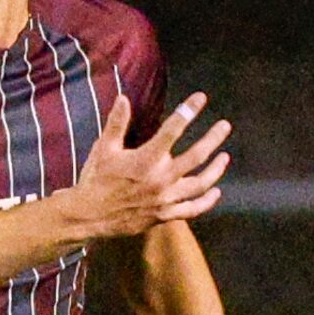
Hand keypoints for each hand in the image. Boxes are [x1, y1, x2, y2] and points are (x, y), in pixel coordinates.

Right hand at [68, 93, 231, 238]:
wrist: (88, 216)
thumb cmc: (95, 179)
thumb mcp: (104, 148)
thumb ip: (117, 123)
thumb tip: (125, 98)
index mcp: (145, 159)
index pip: (173, 129)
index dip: (189, 110)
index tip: (200, 98)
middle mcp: (160, 178)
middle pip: (197, 155)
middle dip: (213, 138)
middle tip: (225, 126)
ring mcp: (164, 199)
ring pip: (200, 183)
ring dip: (216, 169)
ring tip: (225, 157)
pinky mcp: (164, 215)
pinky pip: (192, 209)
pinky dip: (206, 201)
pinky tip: (216, 192)